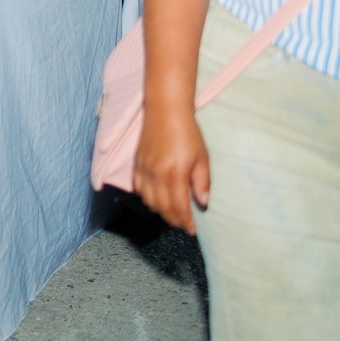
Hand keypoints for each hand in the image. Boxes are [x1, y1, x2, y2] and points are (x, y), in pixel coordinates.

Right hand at [134, 106, 210, 232]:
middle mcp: (156, 175)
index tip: (192, 230)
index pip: (178, 207)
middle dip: (173, 220)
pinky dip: (146, 198)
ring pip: (148, 201)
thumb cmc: (188, 133)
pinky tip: (156, 198)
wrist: (165, 111)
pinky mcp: (136, 164)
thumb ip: (202, 182)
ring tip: (171, 214)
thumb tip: (203, 203)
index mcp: (174, 174)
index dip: (185, 222)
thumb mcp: (202, 158)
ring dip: (160, 211)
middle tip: (183, 225)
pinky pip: (138, 189)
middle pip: (162, 208)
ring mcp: (143, 170)